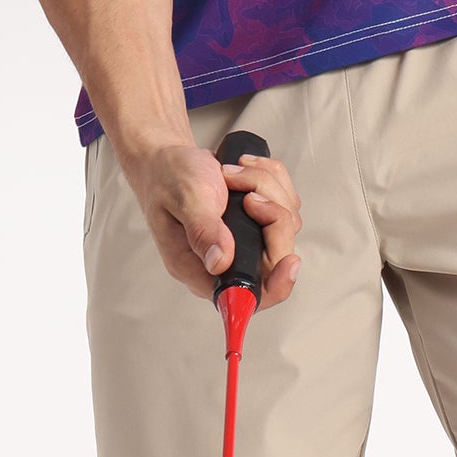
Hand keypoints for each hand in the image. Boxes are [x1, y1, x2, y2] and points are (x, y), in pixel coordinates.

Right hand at [126, 139, 302, 307]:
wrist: (169, 160)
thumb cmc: (167, 181)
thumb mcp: (184, 200)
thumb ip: (203, 231)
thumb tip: (220, 262)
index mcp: (199, 268)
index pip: (245, 297)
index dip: (274, 286)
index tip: (288, 262)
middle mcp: (225, 262)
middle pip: (277, 256)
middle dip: (272, 216)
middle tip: (248, 194)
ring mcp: (246, 243)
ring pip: (286, 225)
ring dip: (269, 190)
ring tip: (234, 174)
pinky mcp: (259, 224)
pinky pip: (287, 205)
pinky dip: (273, 180)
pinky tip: (247, 170)